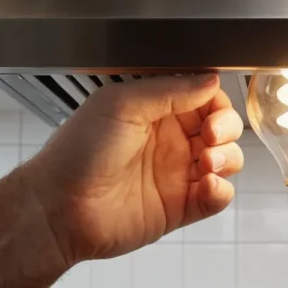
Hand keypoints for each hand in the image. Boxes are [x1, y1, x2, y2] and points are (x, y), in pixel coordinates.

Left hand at [28, 74, 243, 261]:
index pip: (203, 98)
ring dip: (228, 158)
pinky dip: (222, 191)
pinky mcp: (180, 207)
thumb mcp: (122, 104)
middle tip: (211, 136)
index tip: (212, 110)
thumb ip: (170, 89)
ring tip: (207, 163)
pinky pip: (217, 197)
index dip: (216, 102)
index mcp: (155, 111)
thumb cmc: (78, 152)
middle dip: (227, 129)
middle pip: (222, 128)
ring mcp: (176, 175)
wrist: (60, 207)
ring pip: (226, 161)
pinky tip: (207, 186)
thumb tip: (210, 80)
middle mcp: (170, 141)